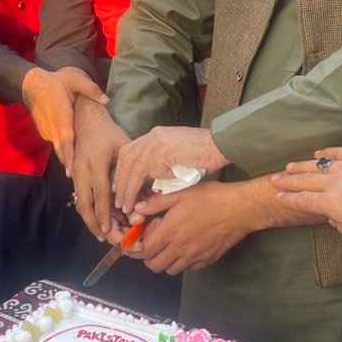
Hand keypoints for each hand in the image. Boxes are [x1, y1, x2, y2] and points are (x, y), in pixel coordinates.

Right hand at [21, 66, 107, 175]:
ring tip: (82, 178)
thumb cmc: (56, 82)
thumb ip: (90, 89)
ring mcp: (48, 133)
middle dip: (71, 167)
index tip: (71, 172)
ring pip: (59, 151)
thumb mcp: (74, 80)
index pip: (66, 140)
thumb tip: (106, 100)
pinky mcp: (46, 134)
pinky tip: (76, 159)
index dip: (68, 156)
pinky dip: (65, 153)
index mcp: (62, 117)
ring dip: (69, 162)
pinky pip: (56, 146)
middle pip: (63, 152)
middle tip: (81, 184)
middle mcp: (53, 129)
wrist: (33, 84)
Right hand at [70, 96, 129, 241]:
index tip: (110, 230)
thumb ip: (130, 168)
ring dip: (90, 221)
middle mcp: (82, 170)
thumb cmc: (109, 131)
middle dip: (95, 224)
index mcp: (96, 163)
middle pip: (85, 204)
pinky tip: (96, 220)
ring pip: (79, 203)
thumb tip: (140, 192)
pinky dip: (87, 211)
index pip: (101, 194)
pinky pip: (78, 197)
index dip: (106, 214)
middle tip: (107, 239)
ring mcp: (75, 172)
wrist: (86, 118)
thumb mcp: (124, 146)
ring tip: (101, 235)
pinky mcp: (74, 174)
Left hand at [113, 127, 228, 215]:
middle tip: (118, 201)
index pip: (129, 151)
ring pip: (131, 167)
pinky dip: (139, 187)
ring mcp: (157, 141)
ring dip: (126, 188)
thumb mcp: (179, 158)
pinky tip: (138, 201)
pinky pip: (145, 171)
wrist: (223, 145)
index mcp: (156, 135)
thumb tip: (151, 182)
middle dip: (120, 181)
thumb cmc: (207, 154)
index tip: (120, 188)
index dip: (122, 171)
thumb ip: (164, 165)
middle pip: (126, 158)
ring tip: (125, 206)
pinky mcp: (163, 150)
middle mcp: (153, 136)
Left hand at [124, 182, 248, 275]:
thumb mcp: (181, 193)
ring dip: (165, 261)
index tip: (139, 239)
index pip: (144, 250)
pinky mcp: (207, 260)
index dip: (137, 247)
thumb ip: (156, 203)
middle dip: (149, 256)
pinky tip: (186, 247)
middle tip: (153, 243)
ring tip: (170, 246)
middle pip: (154, 265)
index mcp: (171, 231)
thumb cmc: (212, 198)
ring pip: (170, 270)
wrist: (240, 209)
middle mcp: (180, 248)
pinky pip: (188, 268)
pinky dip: (182, 262)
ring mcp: (194, 256)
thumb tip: (137, 209)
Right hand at [271, 147, 341, 240]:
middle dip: (287, 181)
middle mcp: (333, 183)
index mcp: (331, 203)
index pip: (304, 200)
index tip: (279, 196)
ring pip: (316, 165)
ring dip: (301, 166)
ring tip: (289, 166)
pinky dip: (325, 152)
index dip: (289, 199)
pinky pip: (337, 152)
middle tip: (274, 180)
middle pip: (304, 181)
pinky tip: (318, 153)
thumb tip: (334, 219)